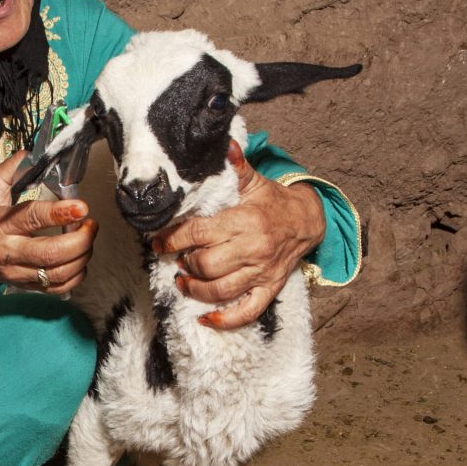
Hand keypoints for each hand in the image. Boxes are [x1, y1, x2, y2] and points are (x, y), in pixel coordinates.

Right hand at [0, 153, 97, 296]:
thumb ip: (10, 170)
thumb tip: (31, 154)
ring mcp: (17, 272)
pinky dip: (76, 276)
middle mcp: (8, 251)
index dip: (59, 212)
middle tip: (90, 225)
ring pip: (57, 274)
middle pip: (50, 254)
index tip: (81, 206)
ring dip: (82, 257)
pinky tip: (79, 260)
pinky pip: (57, 288)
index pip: (31, 218)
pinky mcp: (25, 284)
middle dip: (80, 241)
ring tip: (87, 239)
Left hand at [149, 147, 323, 330]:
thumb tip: (224, 145)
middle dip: (185, 263)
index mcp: (245, 221)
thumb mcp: (254, 181)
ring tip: (183, 281)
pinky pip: (247, 311)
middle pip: (207, 265)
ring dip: (196, 289)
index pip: (200, 233)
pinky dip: (225, 320)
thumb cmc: (273, 202)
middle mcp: (253, 248)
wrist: (308, 221)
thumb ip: (235, 166)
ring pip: (221, 290)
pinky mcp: (269, 288)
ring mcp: (262, 272)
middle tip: (177, 259)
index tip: (159, 242)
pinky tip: (205, 319)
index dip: (174, 239)